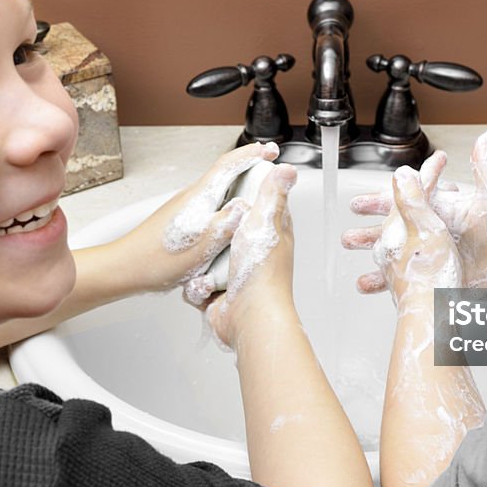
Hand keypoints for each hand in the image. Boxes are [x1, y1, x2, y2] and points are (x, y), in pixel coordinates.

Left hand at [111, 141, 279, 292]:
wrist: (125, 268)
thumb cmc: (157, 260)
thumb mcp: (199, 246)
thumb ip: (225, 225)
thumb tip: (248, 206)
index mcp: (198, 198)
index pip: (228, 165)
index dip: (252, 154)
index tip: (272, 151)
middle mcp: (191, 197)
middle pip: (224, 172)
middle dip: (249, 165)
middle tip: (270, 164)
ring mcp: (185, 207)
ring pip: (218, 188)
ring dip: (239, 182)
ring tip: (257, 189)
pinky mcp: (182, 219)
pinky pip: (211, 202)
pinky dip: (228, 200)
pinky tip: (233, 216)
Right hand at [205, 164, 296, 349]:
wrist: (249, 317)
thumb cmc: (261, 272)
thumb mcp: (265, 221)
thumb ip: (272, 194)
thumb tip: (288, 169)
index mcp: (271, 234)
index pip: (257, 209)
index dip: (242, 199)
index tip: (226, 193)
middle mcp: (255, 254)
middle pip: (225, 234)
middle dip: (211, 236)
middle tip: (207, 234)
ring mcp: (236, 275)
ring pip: (206, 260)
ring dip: (201, 266)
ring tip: (207, 269)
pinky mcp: (220, 293)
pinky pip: (198, 283)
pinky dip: (198, 287)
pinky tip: (205, 288)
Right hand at [344, 130, 486, 290]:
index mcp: (453, 211)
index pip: (411, 202)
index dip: (385, 202)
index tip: (360, 202)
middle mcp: (447, 235)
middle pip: (401, 232)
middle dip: (372, 235)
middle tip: (349, 237)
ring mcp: (448, 260)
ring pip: (406, 260)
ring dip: (381, 264)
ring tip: (360, 271)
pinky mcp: (453, 283)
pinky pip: (419, 285)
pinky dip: (398, 289)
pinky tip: (385, 293)